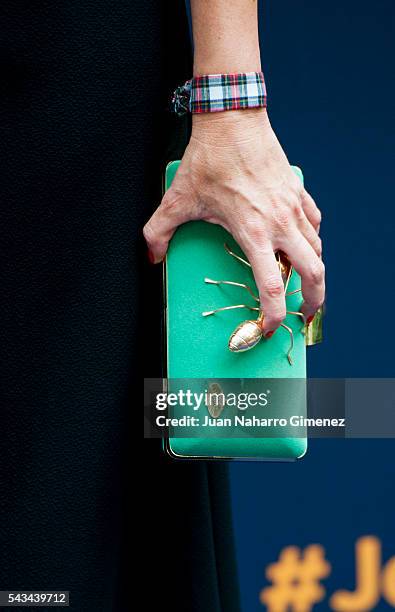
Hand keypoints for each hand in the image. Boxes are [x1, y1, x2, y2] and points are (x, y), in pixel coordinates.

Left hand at [143, 108, 323, 333]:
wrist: (232, 118)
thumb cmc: (208, 158)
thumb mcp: (177, 199)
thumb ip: (158, 232)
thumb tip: (151, 256)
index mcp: (253, 232)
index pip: (272, 286)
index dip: (274, 314)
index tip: (269, 327)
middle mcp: (280, 222)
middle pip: (313, 271)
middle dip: (313, 300)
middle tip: (305, 313)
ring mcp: (293, 206)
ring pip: (317, 248)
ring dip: (314, 270)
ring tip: (305, 282)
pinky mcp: (296, 191)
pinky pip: (314, 222)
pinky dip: (313, 239)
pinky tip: (304, 243)